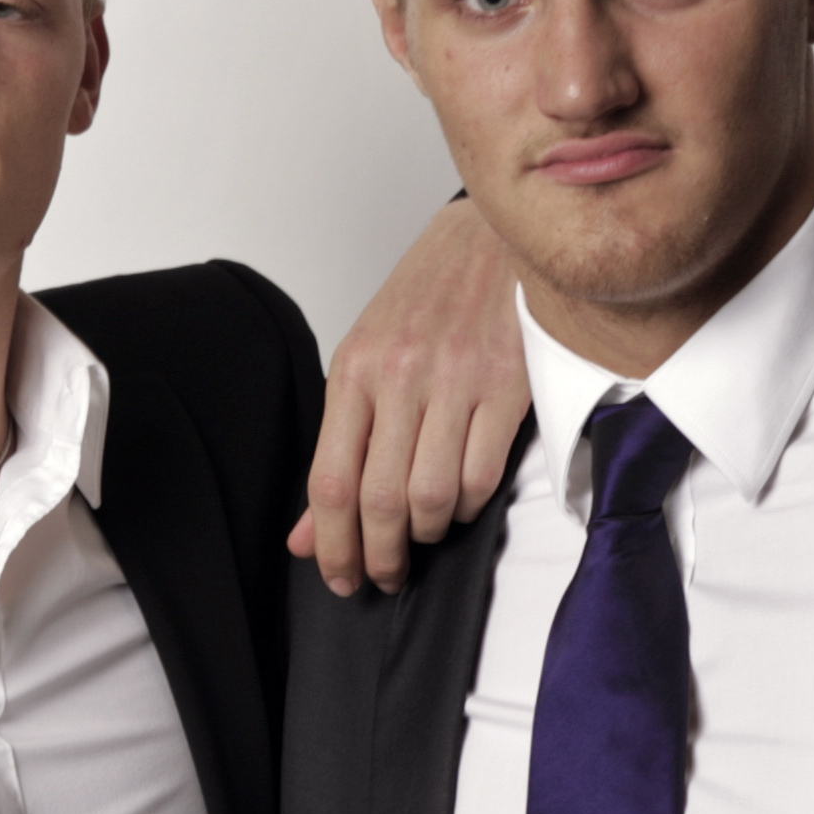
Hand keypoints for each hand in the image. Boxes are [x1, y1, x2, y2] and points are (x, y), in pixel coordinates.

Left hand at [291, 194, 527, 595]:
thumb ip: (339, 448)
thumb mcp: (365, 361)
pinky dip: (467, 506)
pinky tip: (459, 501)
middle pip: (379, 499)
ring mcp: (457, 379)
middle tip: (383, 576)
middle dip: (378, 556)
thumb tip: (305, 536)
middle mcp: (401, 375)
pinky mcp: (508, 383)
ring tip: (422, 532)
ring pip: (430, 496)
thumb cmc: (425, 300)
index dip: (331, 544)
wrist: (491, 235)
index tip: (338, 577)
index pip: (330, 480)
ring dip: (424, 533)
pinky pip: (481, 474)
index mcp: (354, 370)